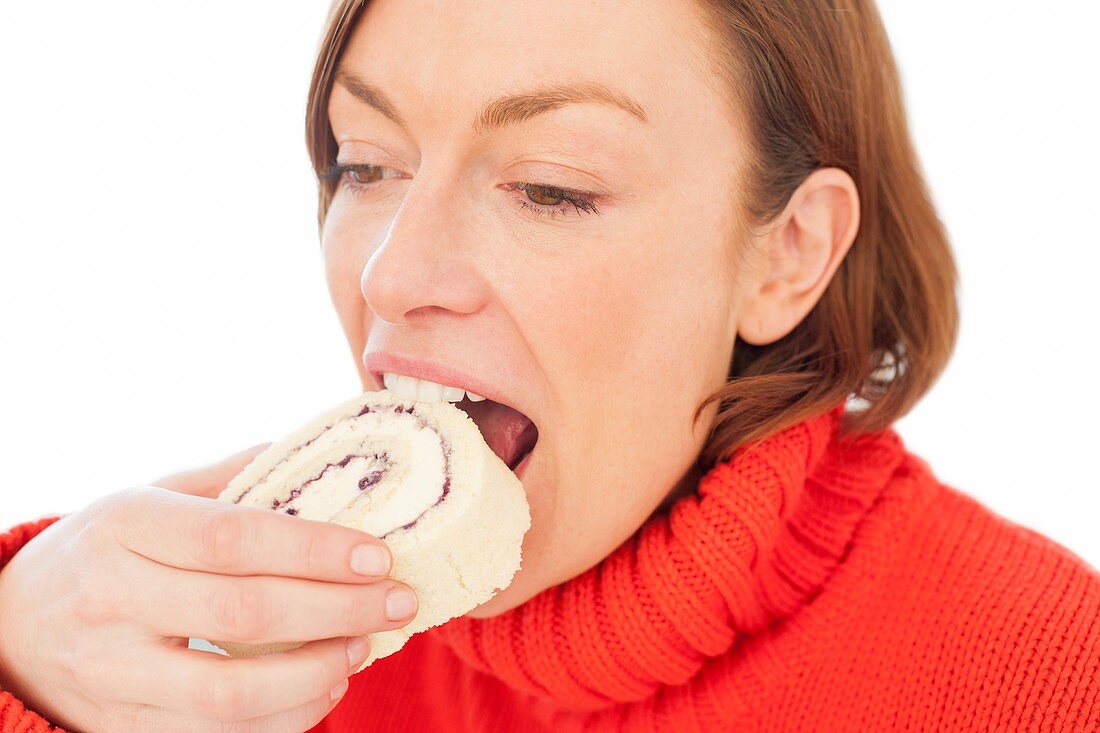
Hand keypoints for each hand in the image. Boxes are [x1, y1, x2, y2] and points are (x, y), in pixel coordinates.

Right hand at [0, 448, 417, 731]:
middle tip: (399, 602)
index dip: (313, 548)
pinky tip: (325, 685)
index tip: (377, 555)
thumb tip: (323, 459)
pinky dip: (285, 716)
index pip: (232, 538)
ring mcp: (112, 673)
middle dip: (339, 609)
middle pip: (245, 612)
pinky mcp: (122, 727)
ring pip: (230, 693)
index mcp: (126, 526)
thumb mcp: (150, 496)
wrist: (12, 627)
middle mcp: (113, 600)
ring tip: (366, 646)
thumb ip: (231, 477)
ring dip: (318, 672)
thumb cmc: (105, 549)